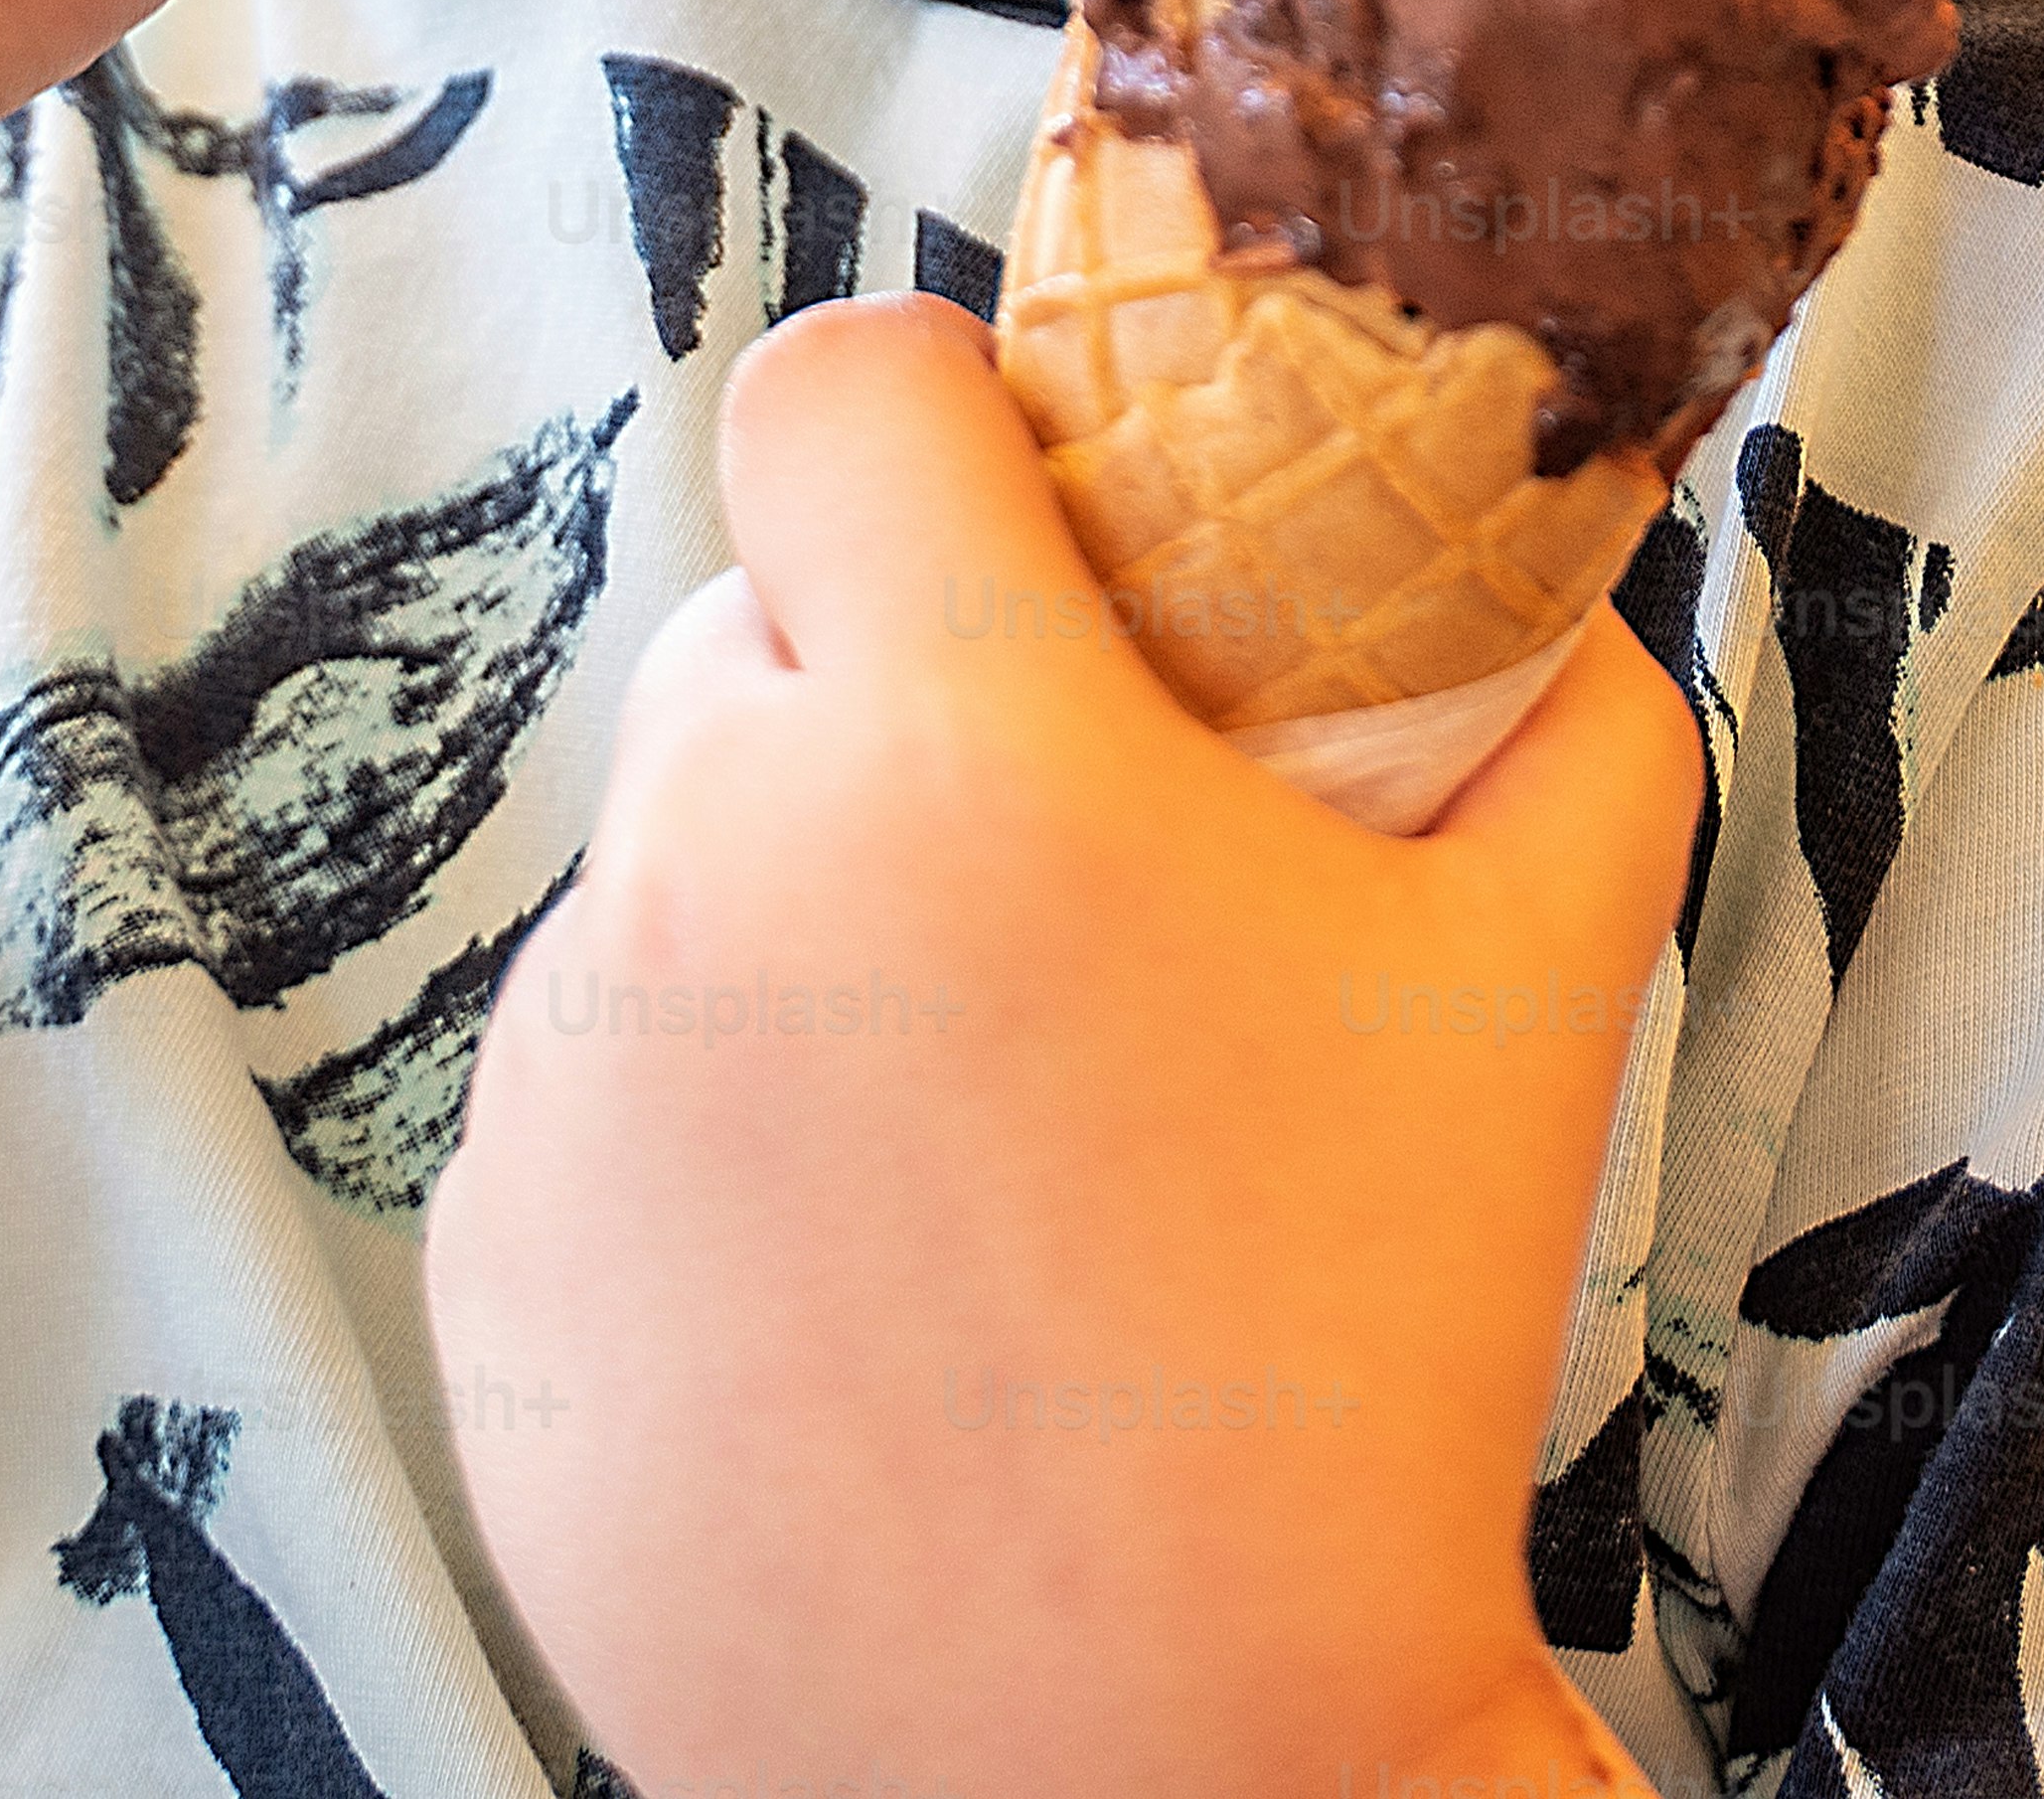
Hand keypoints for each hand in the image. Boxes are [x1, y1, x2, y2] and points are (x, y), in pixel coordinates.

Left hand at [433, 299, 1694, 1798]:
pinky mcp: (486, 1273)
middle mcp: (709, 877)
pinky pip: (597, 1103)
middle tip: (1074, 894)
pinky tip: (878, 1298)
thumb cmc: (1366, 1359)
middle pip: (754, 632)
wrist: (1150, 1776)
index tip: (1041, 548)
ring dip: (805, 932)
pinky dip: (717, 1150)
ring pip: (675, 876)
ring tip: (994, 1146)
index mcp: (962, 753)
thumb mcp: (1548, 968)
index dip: (944, 425)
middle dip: (896, 701)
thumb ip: (1556, 692)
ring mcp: (564, 1088)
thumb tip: (1519, 558)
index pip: (835, 385)